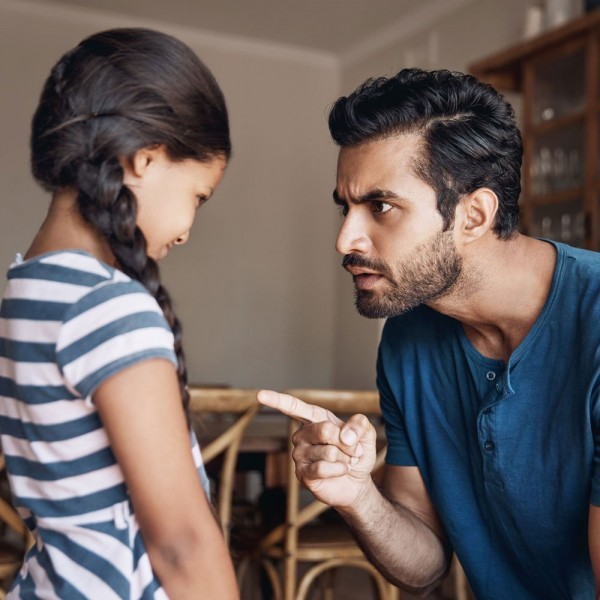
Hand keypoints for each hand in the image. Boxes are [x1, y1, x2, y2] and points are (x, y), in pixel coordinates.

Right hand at [256, 390, 377, 509]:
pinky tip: (340, 471)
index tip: (259, 394)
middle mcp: (301, 435)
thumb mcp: (366, 432)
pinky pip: (324, 468)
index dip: (276, 400)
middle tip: (351, 450)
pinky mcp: (302, 474)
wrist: (357, 481)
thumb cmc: (356, 452)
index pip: (293, 406)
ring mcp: (299, 455)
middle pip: (324, 429)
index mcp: (314, 419)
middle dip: (346, 442)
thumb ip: (359, 424)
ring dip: (345, 458)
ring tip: (344, 461)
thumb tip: (344, 436)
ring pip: (328, 451)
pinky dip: (340, 470)